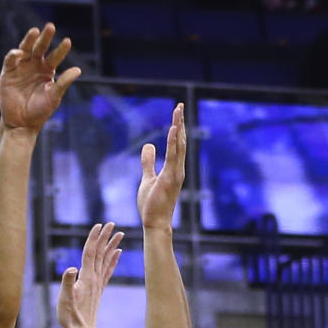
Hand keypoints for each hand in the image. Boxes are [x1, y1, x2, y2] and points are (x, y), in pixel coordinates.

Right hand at [0, 23, 79, 133]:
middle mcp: (34, 66)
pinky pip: (10, 60)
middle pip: (40, 48)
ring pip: (25, 49)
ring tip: (35, 31)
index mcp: (47, 71)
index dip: (61, 50)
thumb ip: (64, 82)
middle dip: (45, 38)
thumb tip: (78, 70)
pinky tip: (20, 52)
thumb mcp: (54, 97)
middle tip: (51, 26)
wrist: (22, 124)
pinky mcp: (8, 73)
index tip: (68, 41)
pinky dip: (14, 55)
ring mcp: (21, 68)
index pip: (55, 57)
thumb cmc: (40, 111)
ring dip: (29, 40)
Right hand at [57, 222, 122, 327]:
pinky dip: (113, 260)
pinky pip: (108, 270)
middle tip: (111, 223)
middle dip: (105, 237)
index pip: (90, 252)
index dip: (94, 238)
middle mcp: (95, 278)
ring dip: (112, 246)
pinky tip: (118, 254)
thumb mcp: (64, 299)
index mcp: (86, 277)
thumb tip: (71, 269)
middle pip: (100, 253)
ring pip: (106, 260)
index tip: (99, 225)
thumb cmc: (70, 317)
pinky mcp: (99, 289)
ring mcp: (98, 284)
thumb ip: (67, 283)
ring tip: (120, 234)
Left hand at [136, 103, 185, 233]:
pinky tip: (173, 129)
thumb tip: (149, 145)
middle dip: (180, 122)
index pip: (176, 144)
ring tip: (178, 111)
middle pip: (180, 141)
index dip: (177, 128)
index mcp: (174, 169)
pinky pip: (173, 156)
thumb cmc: (152, 203)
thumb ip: (148, 162)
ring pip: (178, 145)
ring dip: (178, 127)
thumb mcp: (147, 177)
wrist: (154, 222)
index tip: (176, 113)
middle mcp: (178, 169)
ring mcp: (176, 173)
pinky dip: (173, 142)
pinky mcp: (170, 178)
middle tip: (179, 105)